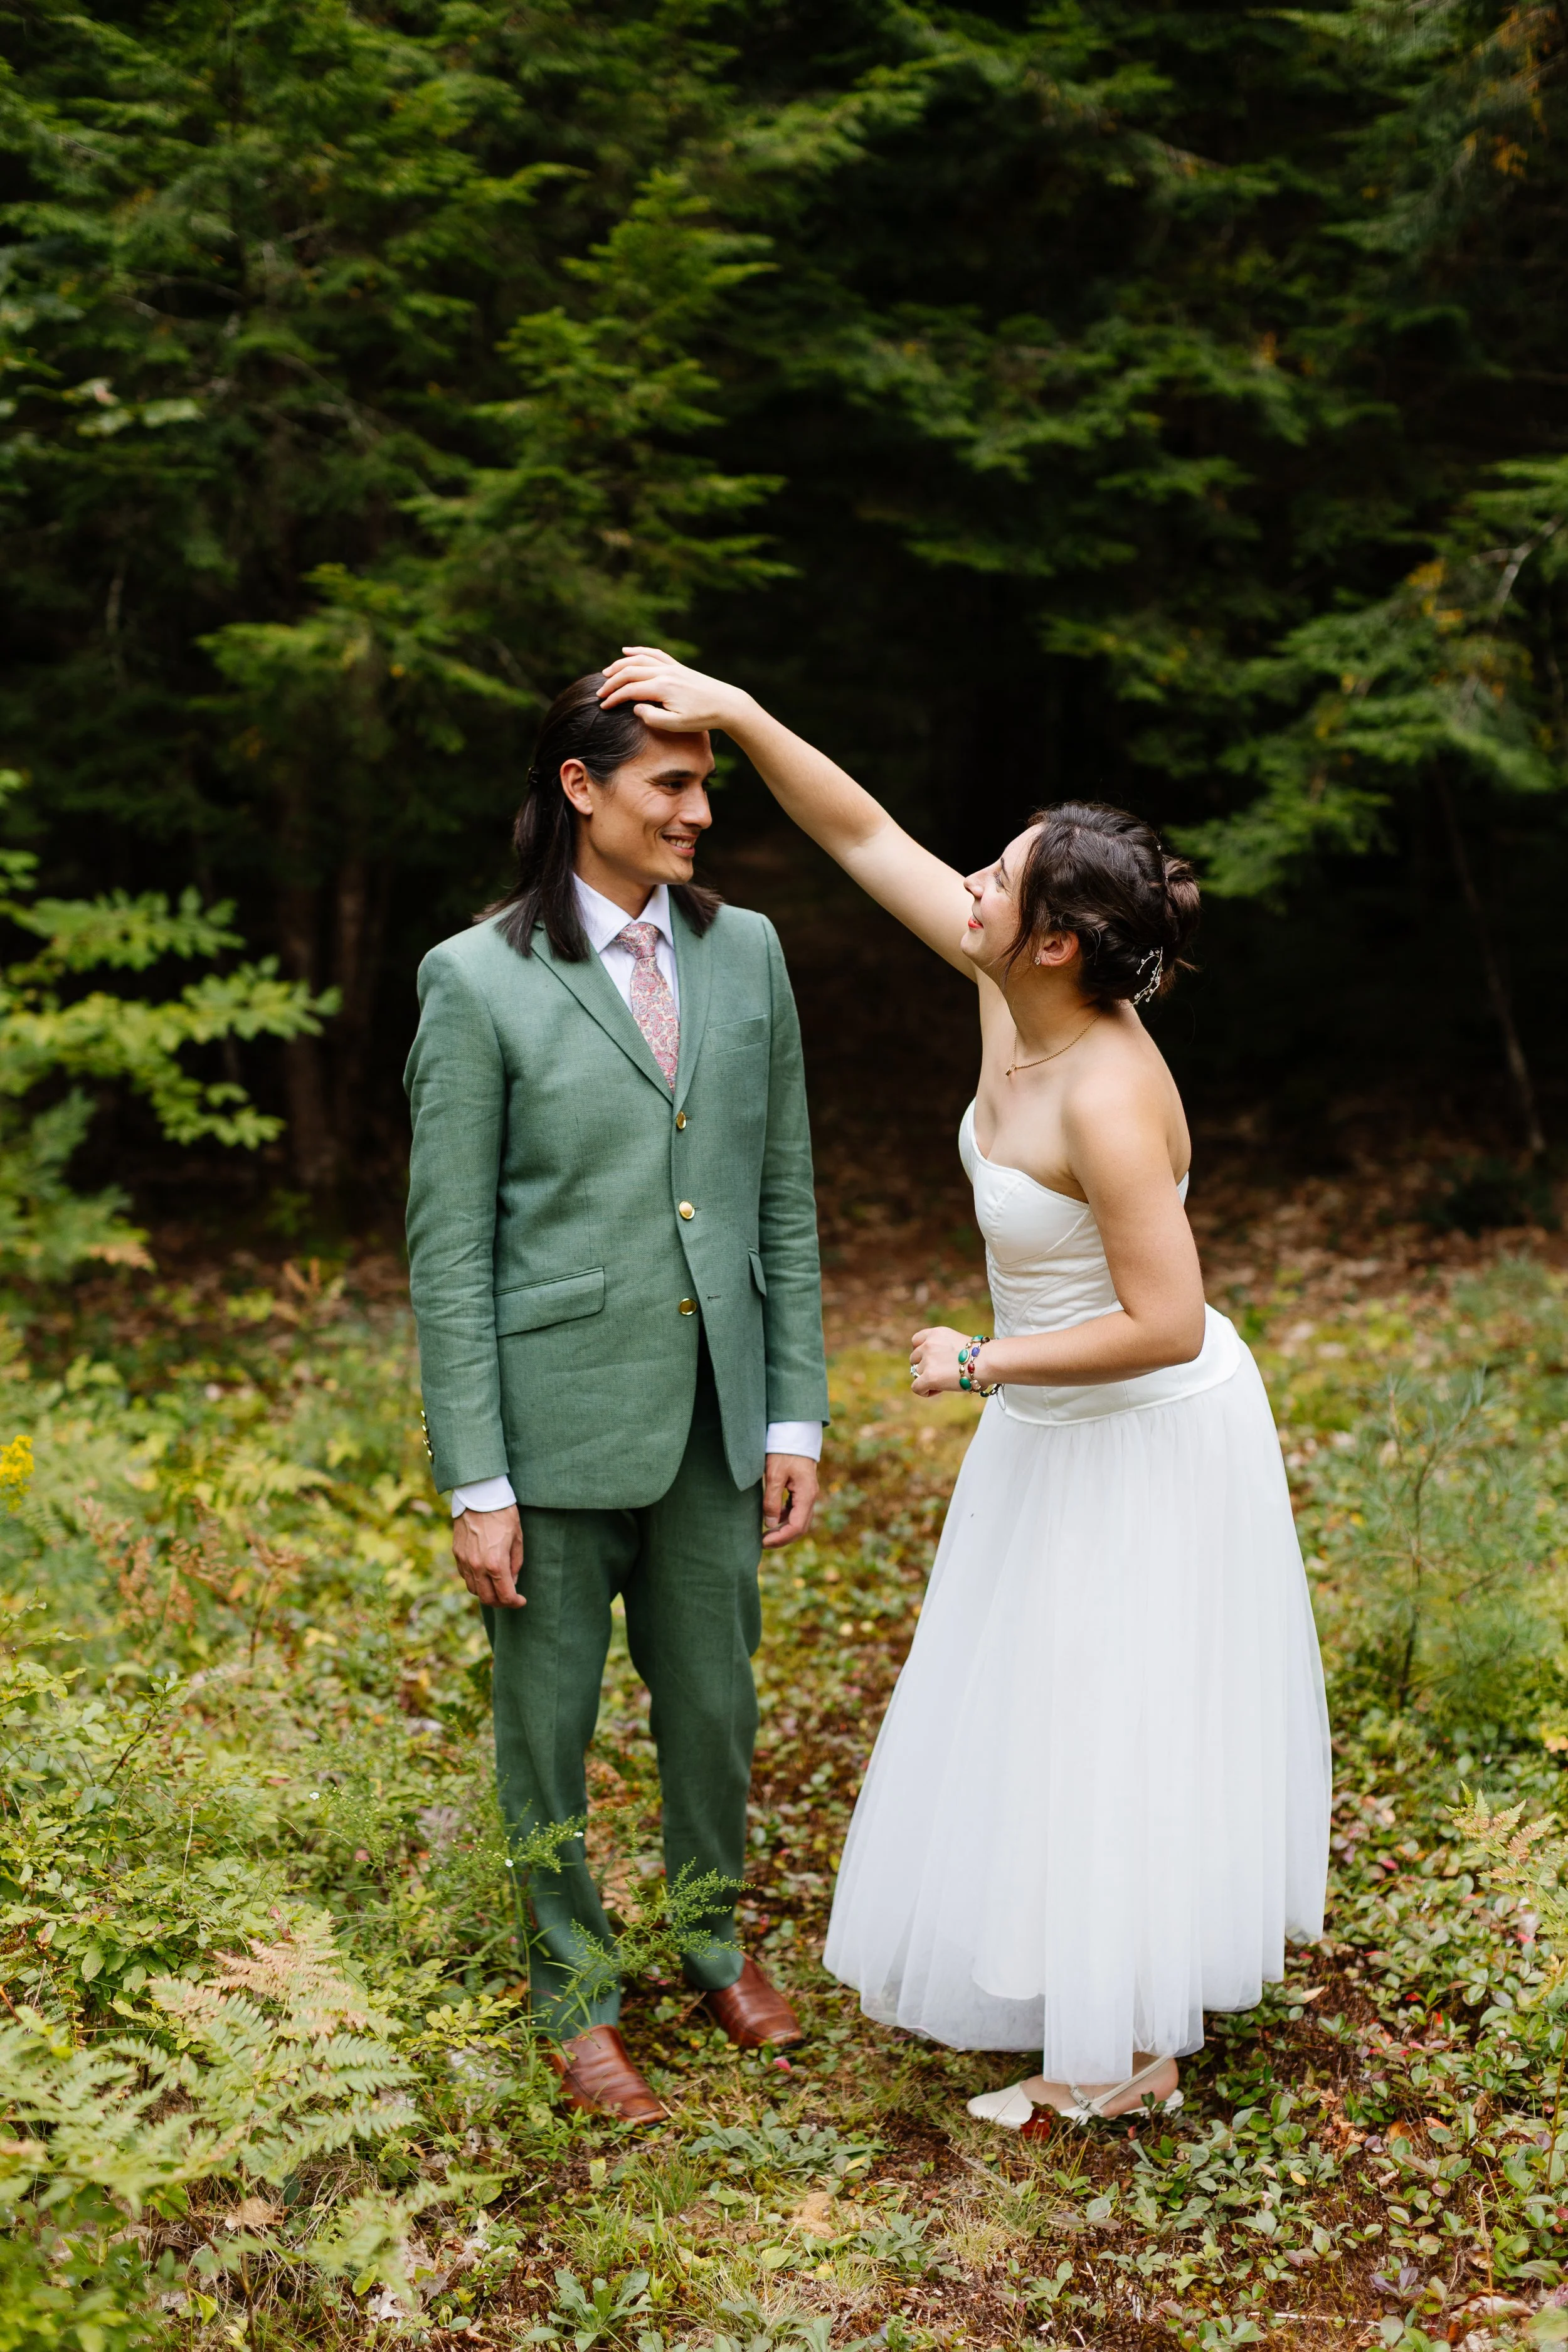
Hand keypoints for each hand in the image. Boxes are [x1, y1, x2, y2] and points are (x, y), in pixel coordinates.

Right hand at [452, 1504, 524, 1607]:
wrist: (480, 1495)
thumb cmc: (503, 1514)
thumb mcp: (517, 1538)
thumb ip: (515, 1564)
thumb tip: (512, 1581)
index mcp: (496, 1563)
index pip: (505, 1596)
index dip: (515, 1603)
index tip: (521, 1601)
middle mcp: (477, 1566)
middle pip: (487, 1599)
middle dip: (500, 1603)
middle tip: (510, 1598)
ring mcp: (464, 1561)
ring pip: (473, 1589)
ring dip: (486, 1593)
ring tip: (497, 1586)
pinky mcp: (457, 1554)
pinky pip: (465, 1576)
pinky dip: (475, 1581)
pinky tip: (484, 1574)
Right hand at [599, 647, 753, 736]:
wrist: (726, 704)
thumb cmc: (701, 718)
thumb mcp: (675, 725)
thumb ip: (652, 718)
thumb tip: (635, 707)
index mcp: (662, 688)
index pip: (629, 690)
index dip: (613, 698)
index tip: (603, 706)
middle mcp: (664, 673)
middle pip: (629, 671)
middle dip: (611, 681)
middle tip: (599, 692)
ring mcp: (671, 667)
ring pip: (639, 659)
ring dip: (620, 664)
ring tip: (607, 672)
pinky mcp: (677, 666)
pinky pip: (654, 653)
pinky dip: (639, 651)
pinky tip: (627, 651)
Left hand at [762, 1453, 817, 1547]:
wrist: (794, 1433)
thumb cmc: (783, 1452)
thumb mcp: (774, 1475)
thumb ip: (771, 1500)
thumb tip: (770, 1524)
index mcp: (806, 1495)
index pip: (796, 1526)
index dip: (781, 1538)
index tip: (764, 1542)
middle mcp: (810, 1497)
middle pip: (800, 1527)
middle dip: (783, 1538)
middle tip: (763, 1543)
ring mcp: (808, 1494)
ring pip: (799, 1520)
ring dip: (784, 1530)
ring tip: (766, 1535)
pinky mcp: (802, 1491)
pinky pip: (796, 1511)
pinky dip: (785, 1519)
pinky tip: (772, 1519)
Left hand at [908, 1325, 975, 1397]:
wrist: (986, 1361)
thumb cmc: (982, 1357)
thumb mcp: (960, 1344)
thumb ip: (946, 1349)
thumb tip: (944, 1365)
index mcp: (936, 1333)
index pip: (916, 1341)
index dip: (921, 1353)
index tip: (932, 1360)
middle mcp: (928, 1344)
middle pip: (914, 1359)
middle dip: (925, 1367)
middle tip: (942, 1374)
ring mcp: (927, 1360)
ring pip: (917, 1374)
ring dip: (928, 1379)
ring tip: (946, 1382)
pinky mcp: (928, 1376)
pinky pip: (917, 1387)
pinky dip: (925, 1391)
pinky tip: (939, 1390)